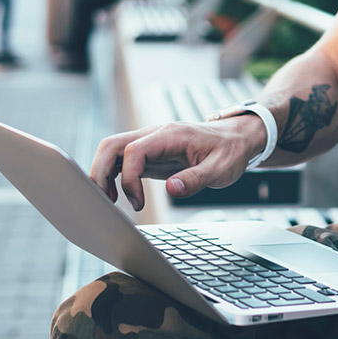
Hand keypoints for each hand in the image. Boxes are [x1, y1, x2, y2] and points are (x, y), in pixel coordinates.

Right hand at [87, 117, 264, 210]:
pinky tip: (118, 196)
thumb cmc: (230, 151)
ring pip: (113, 151)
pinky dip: (115, 177)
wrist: (236, 139)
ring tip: (109, 202)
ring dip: (104, 174)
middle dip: (100, 172)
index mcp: (170, 135)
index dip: (129, 179)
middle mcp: (155, 134)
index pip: (134, 150)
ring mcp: (150, 143)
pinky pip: (123, 161)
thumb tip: (172, 190)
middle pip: (112, 145)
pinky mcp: (150, 154)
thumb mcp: (221, 169)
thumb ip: (196, 179)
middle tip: (104, 202)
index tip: (138, 204)